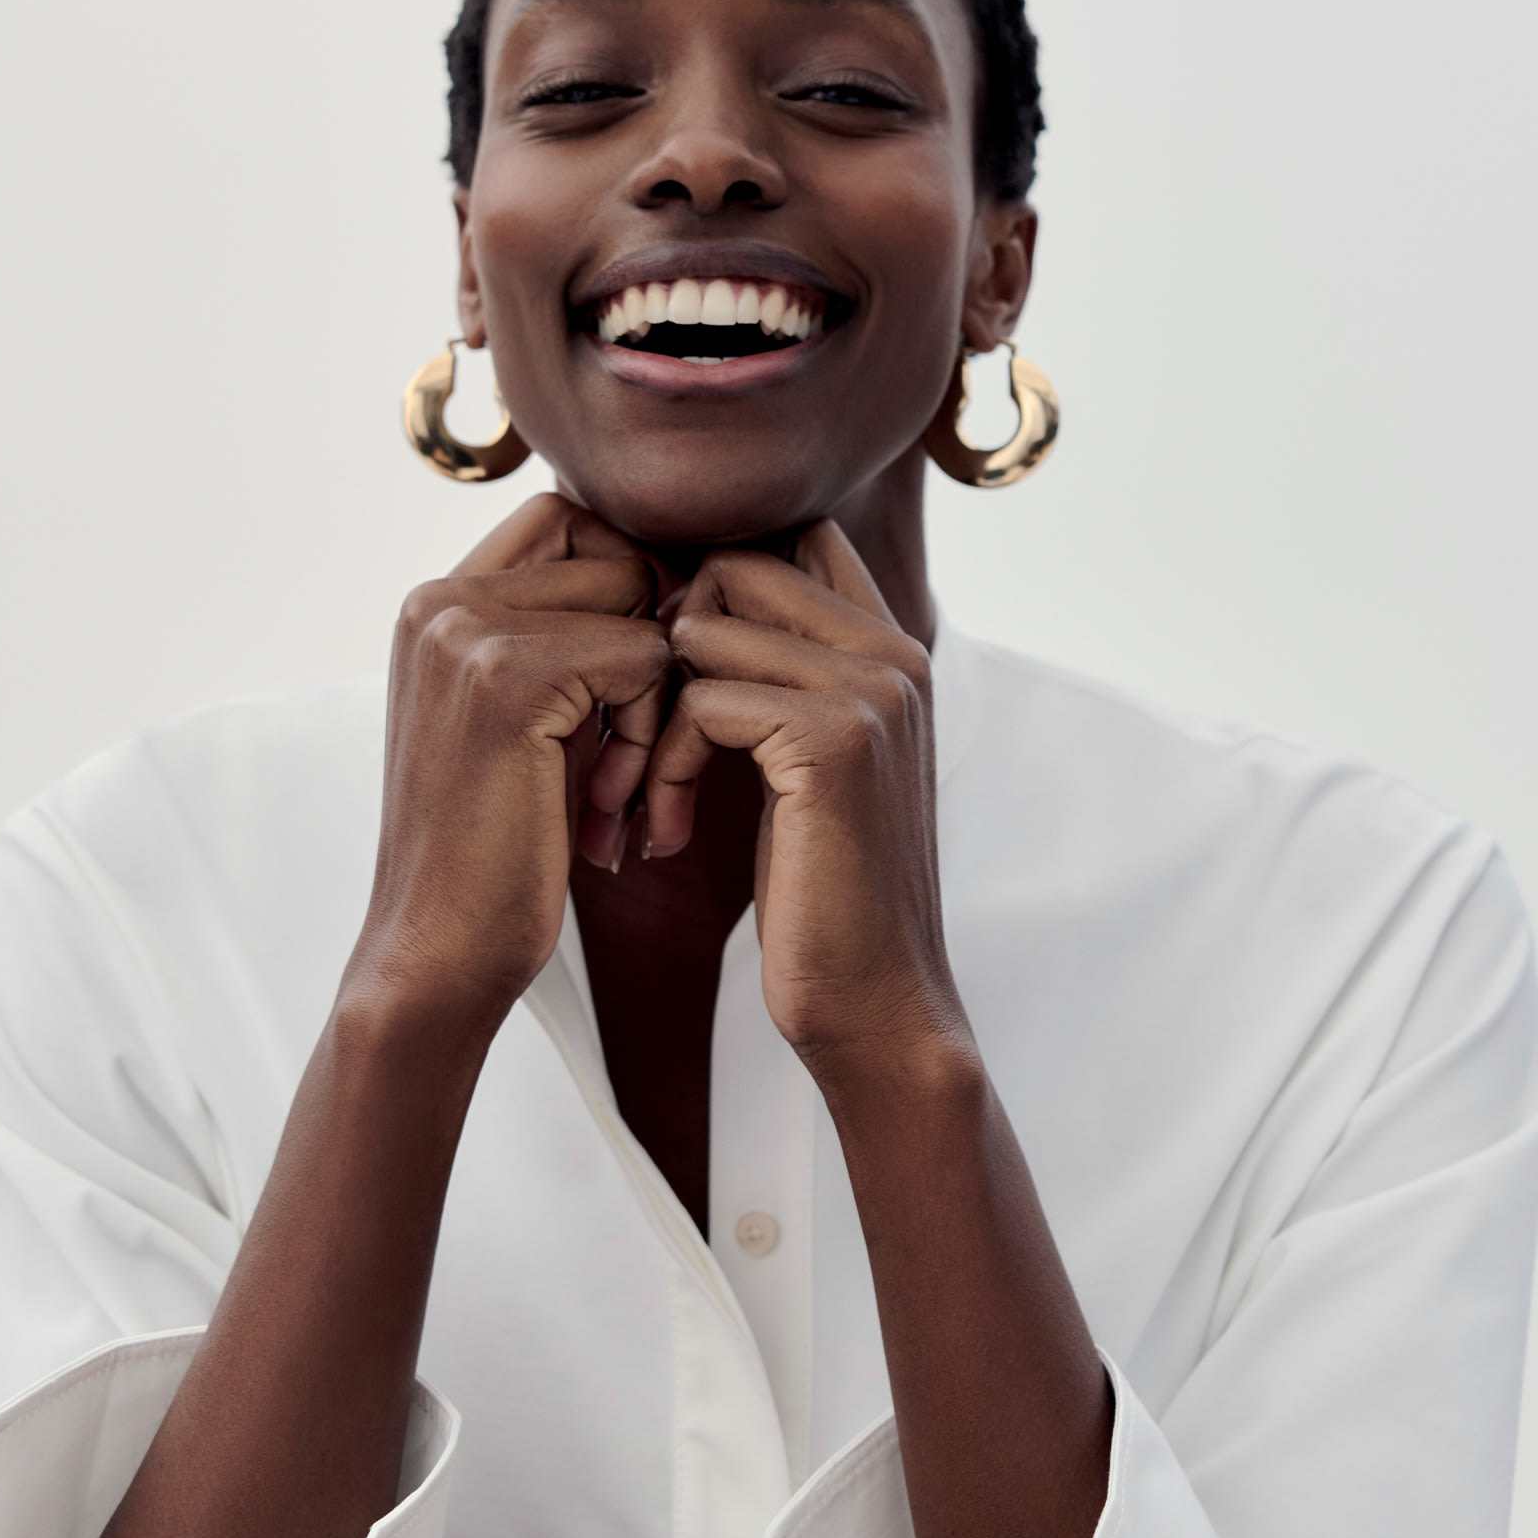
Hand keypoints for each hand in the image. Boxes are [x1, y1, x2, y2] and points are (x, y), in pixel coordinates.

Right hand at [349, 495, 675, 1028]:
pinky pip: (643, 657)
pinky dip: (653, 733)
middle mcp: (436, 601)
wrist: (437, 948)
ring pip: (639, 605)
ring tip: (619, 784)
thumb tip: (666, 573)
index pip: (567, 519)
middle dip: (649, 636)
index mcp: (433, 605)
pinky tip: (610, 803)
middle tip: (635, 738)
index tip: (637, 682)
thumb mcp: (529, 724)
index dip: (629, 588)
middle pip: (613, 550)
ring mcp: (464, 632)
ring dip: (655, 697)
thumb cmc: (497, 849)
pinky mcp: (507, 677)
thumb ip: (565, 643)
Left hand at [636, 521, 963, 1068]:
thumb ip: (780, 674)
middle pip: (736, 564)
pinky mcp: (837, 739)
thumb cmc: (824, 893)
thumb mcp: (805, 762)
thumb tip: (689, 603)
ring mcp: (875, 691)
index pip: (793, 536)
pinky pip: (704, 701)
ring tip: (646, 795)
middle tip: (640, 730)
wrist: (873, 1000)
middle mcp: (897, 653)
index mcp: (895, 650)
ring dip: (650, 713)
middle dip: (663, 640)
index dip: (708, 581)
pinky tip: (669, 828)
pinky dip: (665, 763)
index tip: (665, 668)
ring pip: (705, 629)